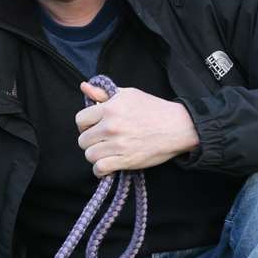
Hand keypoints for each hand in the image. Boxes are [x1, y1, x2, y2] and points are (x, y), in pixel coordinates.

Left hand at [75, 82, 199, 176]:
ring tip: (105, 152)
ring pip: (89, 155)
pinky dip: (100, 170)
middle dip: (90, 141)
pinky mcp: (126, 160)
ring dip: (95, 155)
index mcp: (110, 108)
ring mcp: (118, 145)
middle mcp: (111, 127)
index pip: (80, 119)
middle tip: (101, 141)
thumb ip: (103, 93)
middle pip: (83, 140)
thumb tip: (83, 87)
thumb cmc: (153, 108)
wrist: (177, 126)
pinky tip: (107, 165)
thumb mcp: (128, 94)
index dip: (85, 124)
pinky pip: (100, 168)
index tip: (93, 127)